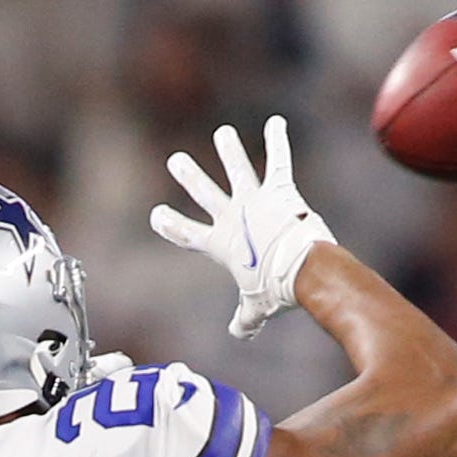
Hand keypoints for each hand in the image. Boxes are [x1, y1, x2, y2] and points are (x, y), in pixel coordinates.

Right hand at [150, 116, 335, 340]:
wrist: (299, 269)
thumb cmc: (276, 289)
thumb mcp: (256, 307)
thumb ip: (245, 319)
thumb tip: (241, 334)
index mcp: (222, 245)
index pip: (188, 233)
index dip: (170, 224)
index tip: (157, 214)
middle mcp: (232, 217)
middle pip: (205, 194)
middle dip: (190, 177)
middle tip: (176, 161)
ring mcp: (254, 201)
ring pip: (237, 170)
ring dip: (229, 151)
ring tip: (223, 134)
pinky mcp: (278, 191)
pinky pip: (278, 162)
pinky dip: (278, 141)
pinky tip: (277, 122)